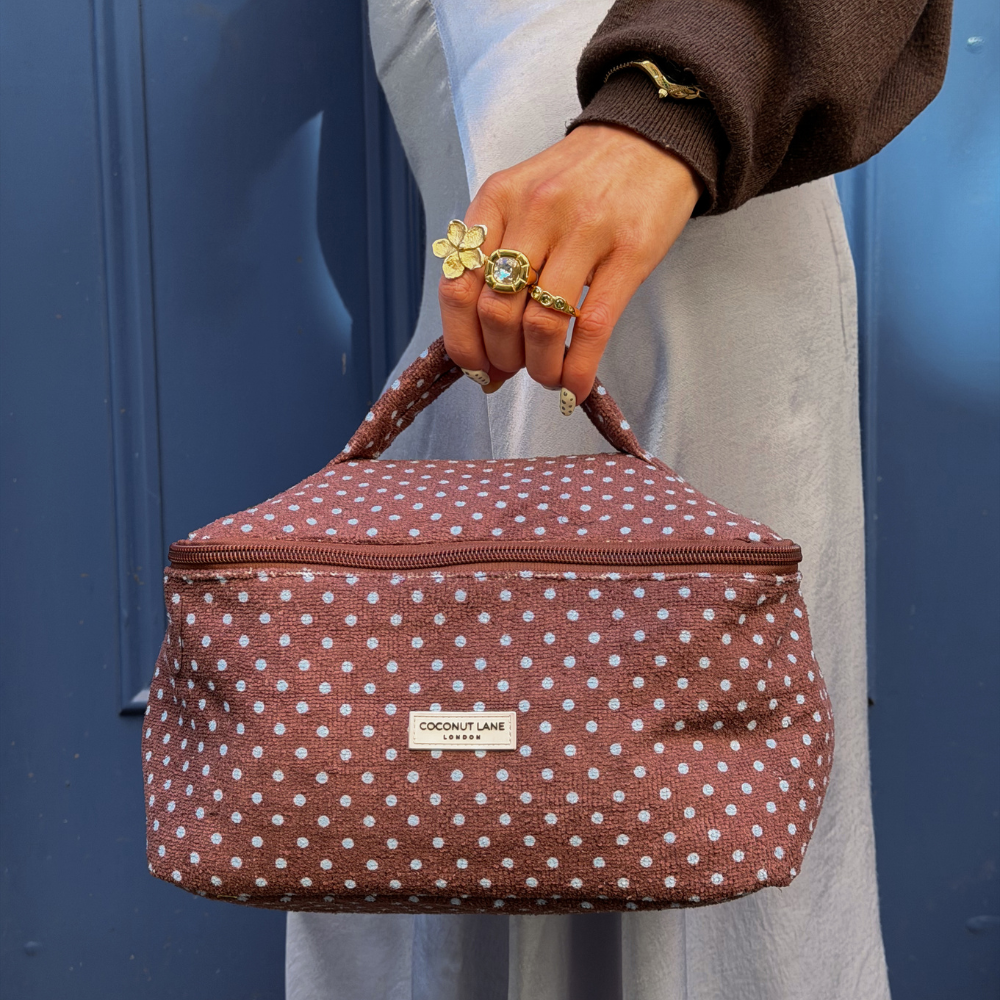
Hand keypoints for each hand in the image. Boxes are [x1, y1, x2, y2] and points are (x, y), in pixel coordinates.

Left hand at [437, 122, 702, 412]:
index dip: (463, 341)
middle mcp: (535, 212)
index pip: (458, 286)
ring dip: (539, 367)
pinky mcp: (629, 253)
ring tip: (546, 375)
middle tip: (514, 369)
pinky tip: (575, 384)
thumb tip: (483, 343)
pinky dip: (578, 368)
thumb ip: (497, 257)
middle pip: (496, 312)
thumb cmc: (582, 179)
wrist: (650, 137)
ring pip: (541, 325)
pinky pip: (592, 328)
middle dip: (501, 357)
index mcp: (498, 200)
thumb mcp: (524, 199)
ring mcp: (584, 231)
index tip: (476, 366)